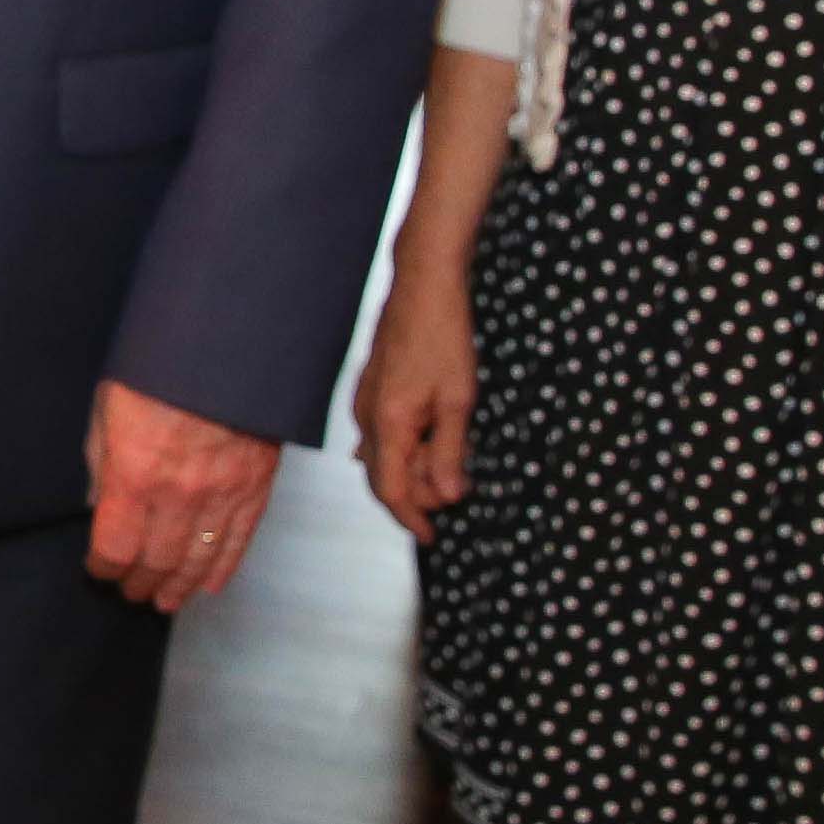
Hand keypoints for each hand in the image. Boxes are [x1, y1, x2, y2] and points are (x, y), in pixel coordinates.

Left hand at [85, 380, 282, 612]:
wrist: (228, 343)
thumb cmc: (160, 365)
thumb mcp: (109, 405)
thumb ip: (100, 460)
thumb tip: (96, 501)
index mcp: (134, 473)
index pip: (114, 546)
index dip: (104, 567)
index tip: (99, 570)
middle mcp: (179, 494)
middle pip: (156, 562)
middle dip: (140, 582)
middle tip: (132, 591)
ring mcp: (222, 495)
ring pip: (197, 561)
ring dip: (178, 586)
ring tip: (166, 600)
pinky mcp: (255, 489)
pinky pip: (237, 542)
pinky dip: (222, 569)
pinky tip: (207, 584)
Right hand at [348, 265, 477, 542]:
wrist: (424, 286)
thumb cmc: (443, 336)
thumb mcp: (459, 400)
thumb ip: (450, 451)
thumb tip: (447, 495)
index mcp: (388, 422)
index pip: (392, 489)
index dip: (412, 518)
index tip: (432, 537)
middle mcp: (367, 416)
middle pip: (382, 477)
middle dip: (415, 496)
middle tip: (453, 496)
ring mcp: (364, 401)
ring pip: (382, 455)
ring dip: (413, 470)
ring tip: (450, 465)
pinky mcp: (370, 389)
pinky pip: (380, 435)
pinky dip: (404, 449)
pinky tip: (429, 442)